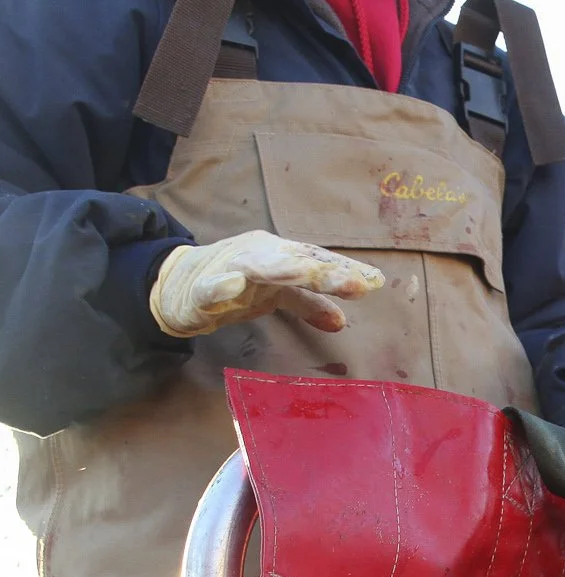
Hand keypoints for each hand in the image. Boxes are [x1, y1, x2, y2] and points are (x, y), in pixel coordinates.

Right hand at [148, 230, 383, 337]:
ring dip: (282, 269)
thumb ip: (308, 304)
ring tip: (306, 274)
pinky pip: (211, 286)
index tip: (376, 283)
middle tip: (355, 283)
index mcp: (280, 256)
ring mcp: (228, 268)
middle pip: (295, 260)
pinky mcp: (201, 288)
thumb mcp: (277, 295)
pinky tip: (234, 284)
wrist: (177, 285)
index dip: (344, 271)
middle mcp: (258, 255)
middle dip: (325, 270)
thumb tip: (342, 321)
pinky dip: (222, 284)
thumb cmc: (235, 284)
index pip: (317, 260)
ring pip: (257, 266)